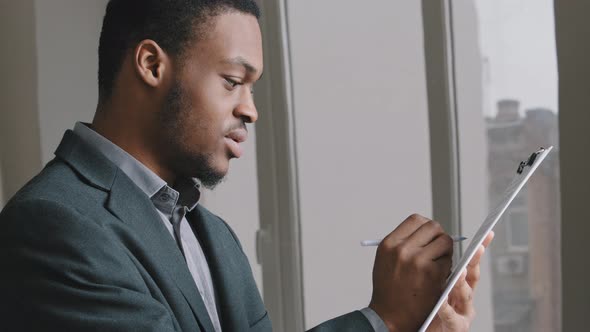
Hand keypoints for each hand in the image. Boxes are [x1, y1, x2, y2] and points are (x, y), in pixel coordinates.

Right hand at [369, 214, 453, 331]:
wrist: (388, 318)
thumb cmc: (388, 291)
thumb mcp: (386, 260)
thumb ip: (402, 243)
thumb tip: (424, 231)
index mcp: (389, 243)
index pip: (416, 220)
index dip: (427, 227)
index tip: (430, 235)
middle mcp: (402, 249)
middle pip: (433, 227)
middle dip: (440, 236)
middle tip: (439, 248)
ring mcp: (418, 260)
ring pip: (445, 242)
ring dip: (446, 252)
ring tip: (438, 264)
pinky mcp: (432, 274)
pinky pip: (449, 262)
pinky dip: (447, 268)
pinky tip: (437, 277)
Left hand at [427, 231, 494, 331]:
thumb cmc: (427, 311)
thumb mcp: (435, 286)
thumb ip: (440, 269)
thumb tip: (437, 242)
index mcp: (462, 287)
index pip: (472, 264)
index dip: (478, 250)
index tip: (486, 235)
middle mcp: (465, 298)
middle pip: (473, 276)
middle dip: (473, 262)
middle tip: (476, 248)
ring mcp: (463, 314)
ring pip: (466, 295)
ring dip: (461, 284)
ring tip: (458, 274)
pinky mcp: (456, 328)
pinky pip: (452, 317)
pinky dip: (447, 310)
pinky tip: (441, 304)